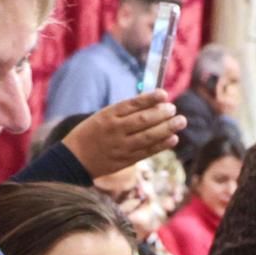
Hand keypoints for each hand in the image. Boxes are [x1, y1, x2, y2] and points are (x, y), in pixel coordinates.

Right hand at [61, 92, 186, 178]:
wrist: (74, 158)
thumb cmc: (92, 133)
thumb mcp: (103, 117)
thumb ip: (125, 112)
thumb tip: (154, 105)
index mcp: (108, 115)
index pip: (132, 104)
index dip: (149, 99)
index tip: (164, 94)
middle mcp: (115, 130)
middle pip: (143, 120)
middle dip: (162, 114)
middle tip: (174, 109)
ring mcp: (121, 146)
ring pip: (148, 136)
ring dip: (167, 128)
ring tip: (180, 121)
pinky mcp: (126, 160)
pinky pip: (147, 152)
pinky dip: (161, 145)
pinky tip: (173, 138)